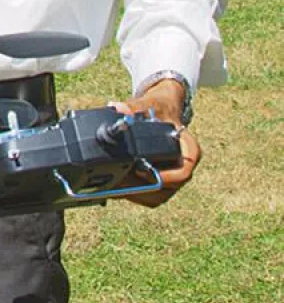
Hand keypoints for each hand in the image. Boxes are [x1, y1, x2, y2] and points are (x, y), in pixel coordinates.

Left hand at [109, 79, 200, 206]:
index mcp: (188, 148)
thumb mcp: (146, 105)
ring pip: (158, 196)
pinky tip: (116, 187)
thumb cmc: (155, 109)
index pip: (185, 169)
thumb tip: (118, 108)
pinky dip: (134, 194)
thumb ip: (132, 107)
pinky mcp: (162, 182)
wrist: (158, 112)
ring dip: (136, 194)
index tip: (140, 172)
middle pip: (168, 188)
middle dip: (142, 188)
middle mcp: (184, 165)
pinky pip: (151, 196)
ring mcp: (173, 176)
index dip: (165, 177)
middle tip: (117, 182)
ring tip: (113, 185)